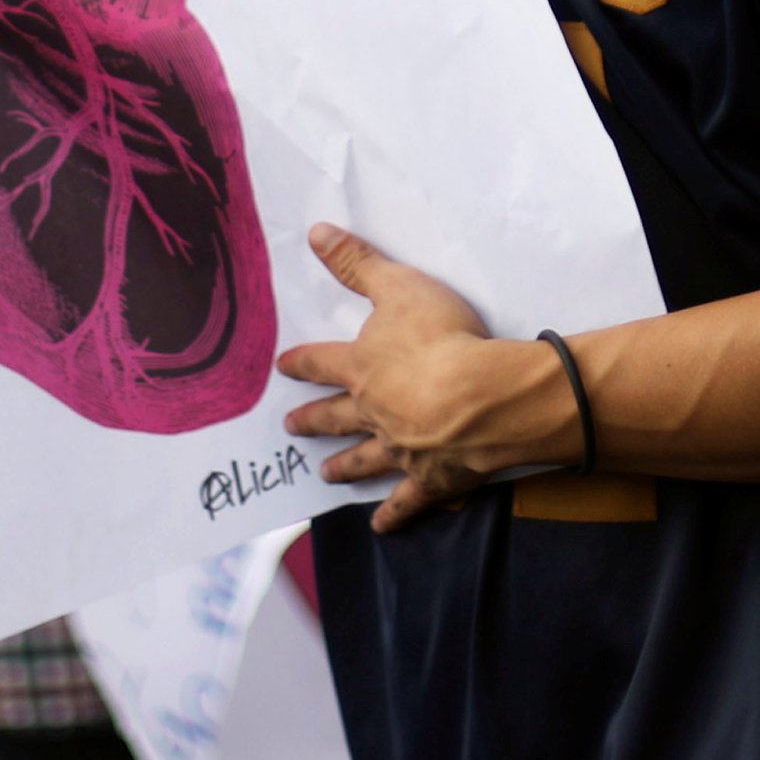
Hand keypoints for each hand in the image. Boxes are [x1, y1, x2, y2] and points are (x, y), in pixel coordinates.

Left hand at [278, 225, 576, 530]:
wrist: (479, 398)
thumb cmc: (441, 338)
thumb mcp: (399, 287)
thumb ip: (357, 262)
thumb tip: (315, 232)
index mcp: (363, 367)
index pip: (322, 362)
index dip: (301, 363)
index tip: (281, 368)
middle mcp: (372, 411)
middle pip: (335, 416)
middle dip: (313, 421)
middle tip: (291, 428)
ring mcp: (399, 449)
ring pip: (364, 459)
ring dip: (344, 467)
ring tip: (325, 476)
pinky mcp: (429, 478)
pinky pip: (407, 501)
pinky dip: (395, 515)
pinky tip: (382, 527)